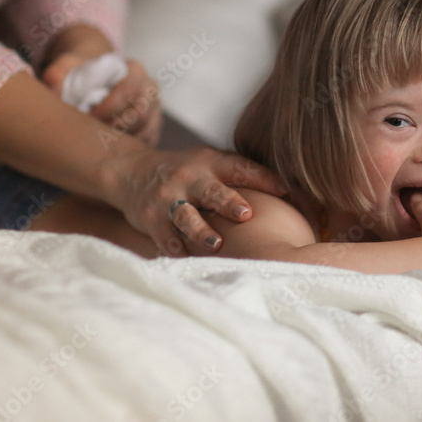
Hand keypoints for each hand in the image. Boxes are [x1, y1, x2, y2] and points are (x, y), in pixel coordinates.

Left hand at [41, 25, 161, 145]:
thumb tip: (54, 91)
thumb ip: (57, 75)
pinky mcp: (153, 126)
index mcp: (133, 70)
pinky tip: (112, 150)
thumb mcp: (66, 66)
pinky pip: (149, 141)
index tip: (89, 116)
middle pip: (141, 113)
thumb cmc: (82, 72)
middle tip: (95, 134)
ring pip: (147, 129)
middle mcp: (149, 88)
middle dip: (116, 127)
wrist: (95, 76)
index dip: (108, 109)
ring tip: (102, 142)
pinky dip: (132, 149)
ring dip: (124, 140)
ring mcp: (154, 108)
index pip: (128, 92)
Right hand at [105, 146, 287, 256]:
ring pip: (186, 217)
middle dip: (228, 202)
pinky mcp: (151, 219)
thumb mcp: (210, 163)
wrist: (131, 172)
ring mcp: (168, 199)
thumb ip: (240, 175)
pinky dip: (176, 249)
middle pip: (211, 191)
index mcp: (210, 164)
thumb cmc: (186, 173)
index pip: (239, 168)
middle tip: (245, 215)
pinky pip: (164, 237)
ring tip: (216, 245)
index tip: (283, 190)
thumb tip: (289, 194)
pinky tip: (186, 258)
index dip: (262, 178)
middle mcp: (189, 179)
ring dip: (201, 232)